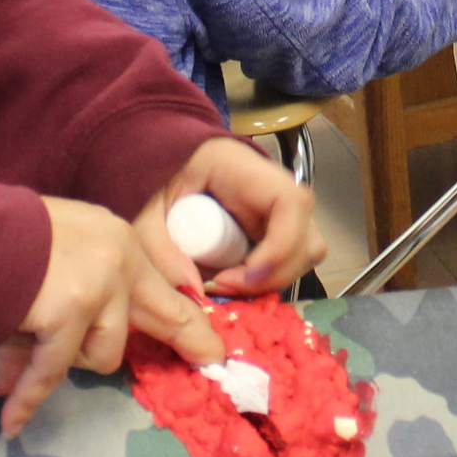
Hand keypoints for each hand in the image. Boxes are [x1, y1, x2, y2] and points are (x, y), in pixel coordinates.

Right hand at [0, 197, 226, 436]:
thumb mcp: (60, 242)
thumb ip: (88, 280)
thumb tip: (102, 341)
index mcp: (117, 238)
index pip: (165, 287)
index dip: (189, 321)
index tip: (213, 350)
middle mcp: (117, 258)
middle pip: (160, 317)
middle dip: (187, 340)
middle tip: (209, 361)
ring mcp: (96, 285)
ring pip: (103, 354)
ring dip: (66, 357)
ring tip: (27, 339)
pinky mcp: (67, 312)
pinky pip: (52, 370)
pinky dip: (29, 395)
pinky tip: (13, 418)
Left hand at [145, 134, 327, 297]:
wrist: (171, 166)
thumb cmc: (163, 177)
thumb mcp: (148, 209)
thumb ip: (160, 248)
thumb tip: (192, 290)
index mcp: (249, 170)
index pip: (291, 204)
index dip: (278, 247)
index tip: (243, 273)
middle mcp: (279, 190)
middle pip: (307, 240)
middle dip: (270, 276)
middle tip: (223, 285)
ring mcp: (284, 213)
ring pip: (305, 256)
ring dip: (271, 280)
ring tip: (227, 283)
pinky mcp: (279, 232)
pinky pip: (290, 263)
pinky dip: (267, 280)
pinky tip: (233, 280)